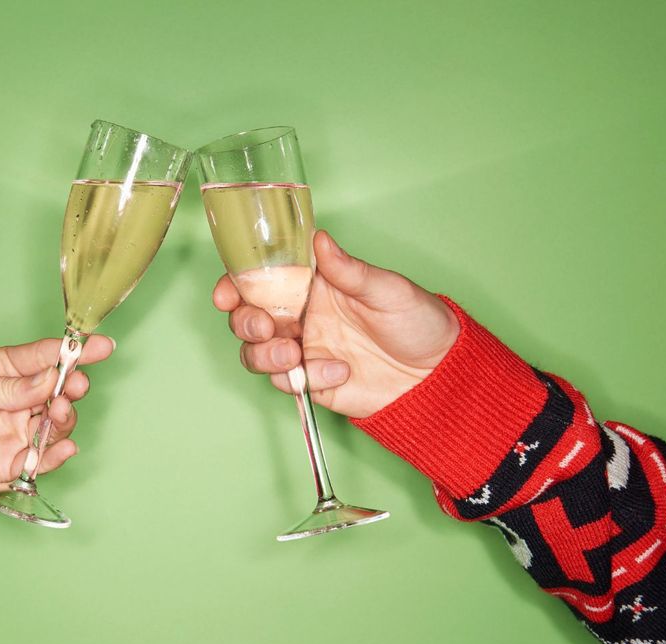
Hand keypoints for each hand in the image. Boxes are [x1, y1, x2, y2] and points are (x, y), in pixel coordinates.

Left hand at [0, 336, 114, 493]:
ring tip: (59, 415)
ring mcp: (13, 431)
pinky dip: (54, 456)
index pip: (45, 357)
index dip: (75, 351)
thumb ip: (8, 388)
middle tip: (72, 388)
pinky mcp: (7, 463)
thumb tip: (48, 379)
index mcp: (1, 370)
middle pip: (57, 393)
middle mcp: (14, 400)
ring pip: (55, 427)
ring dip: (64, 421)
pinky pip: (39, 461)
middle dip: (71, 389)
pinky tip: (61, 449)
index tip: (103, 346)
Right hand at [213, 229, 458, 417]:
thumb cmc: (418, 320)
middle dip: (245, 323)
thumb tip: (320, 239)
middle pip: (246, 317)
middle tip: (268, 328)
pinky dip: (305, 380)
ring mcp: (303, 349)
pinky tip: (339, 373)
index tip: (228, 293)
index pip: (261, 279)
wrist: (437, 374)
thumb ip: (348, 269)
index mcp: (312, 284)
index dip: (235, 285)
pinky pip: (286, 382)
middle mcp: (300, 315)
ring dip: (265, 356)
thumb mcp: (387, 289)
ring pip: (255, 353)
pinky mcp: (311, 381)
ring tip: (296, 356)